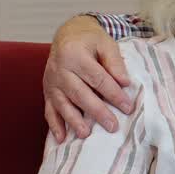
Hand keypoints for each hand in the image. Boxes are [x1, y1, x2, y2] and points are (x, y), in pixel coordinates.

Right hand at [43, 16, 133, 141]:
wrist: (67, 35)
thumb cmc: (90, 40)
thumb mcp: (106, 43)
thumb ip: (114, 62)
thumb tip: (125, 82)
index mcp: (74, 54)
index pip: (97, 78)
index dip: (113, 94)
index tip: (127, 107)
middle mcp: (59, 69)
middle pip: (79, 93)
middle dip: (96, 111)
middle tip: (112, 126)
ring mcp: (51, 82)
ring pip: (63, 104)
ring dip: (74, 121)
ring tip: (86, 135)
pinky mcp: (47, 91)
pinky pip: (49, 110)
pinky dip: (54, 125)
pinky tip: (62, 138)